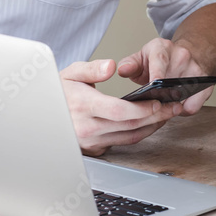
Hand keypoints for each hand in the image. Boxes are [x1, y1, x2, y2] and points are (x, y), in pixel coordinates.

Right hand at [60, 59, 181, 155]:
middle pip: (129, 125)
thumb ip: (92, 69)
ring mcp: (90, 141)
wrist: (42, 114)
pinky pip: (122, 142)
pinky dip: (138, 133)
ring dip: (151, 126)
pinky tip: (149, 122)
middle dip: (155, 116)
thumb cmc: (58, 91)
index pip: (118, 110)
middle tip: (173, 107)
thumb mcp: (71, 73)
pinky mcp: (94, 149)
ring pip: (129, 137)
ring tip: (167, 114)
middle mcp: (86, 128)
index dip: (141, 108)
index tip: (157, 102)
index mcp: (82, 106)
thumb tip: (111, 66)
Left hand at [118, 38, 213, 114]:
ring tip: (162, 106)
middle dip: (160, 98)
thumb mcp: (142, 58)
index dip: (157, 73)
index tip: (154, 84)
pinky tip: (175, 107)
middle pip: (173, 82)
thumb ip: (130, 65)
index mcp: (163, 48)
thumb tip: (122, 70)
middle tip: (150, 106)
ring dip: (171, 106)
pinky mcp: (206, 83)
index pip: (160, 59)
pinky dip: (183, 111)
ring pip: (184, 95)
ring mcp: (196, 69)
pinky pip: (193, 105)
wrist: (185, 56)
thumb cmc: (159, 60)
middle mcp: (182, 56)